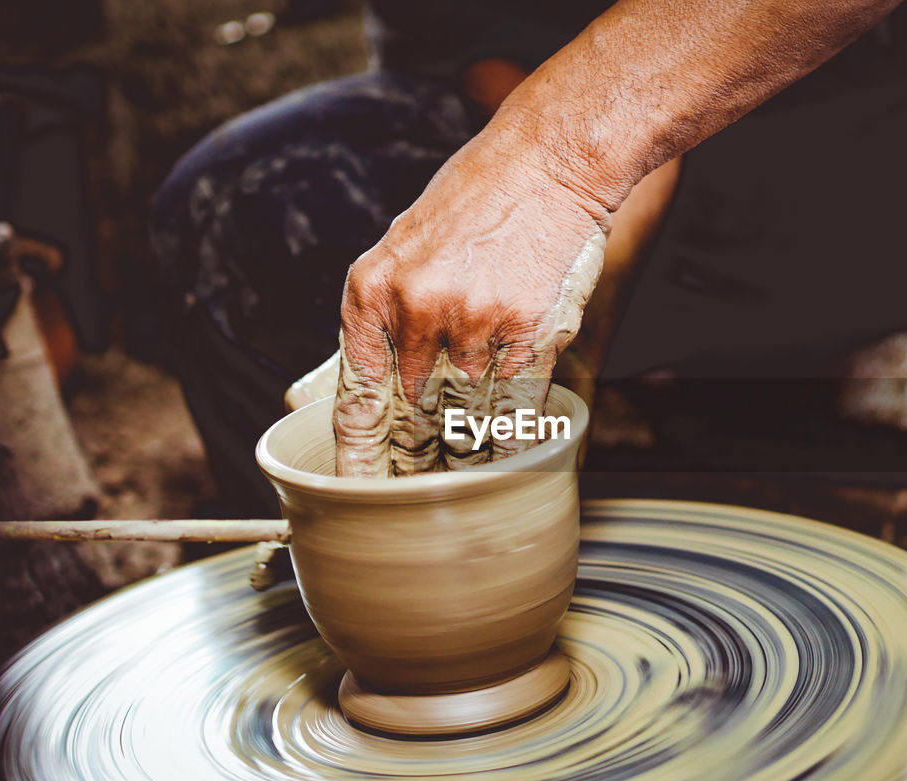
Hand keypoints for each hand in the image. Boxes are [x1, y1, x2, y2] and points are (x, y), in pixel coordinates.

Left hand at [332, 128, 608, 476]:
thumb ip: (387, 313)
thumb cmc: (478, 198)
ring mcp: (474, 324)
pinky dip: (517, 426)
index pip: (358, 398)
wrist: (548, 160)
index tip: (359, 493)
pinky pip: (517, 406)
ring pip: (469, 411)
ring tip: (479, 439)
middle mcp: (417, 310)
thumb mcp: (404, 245)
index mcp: (373, 290)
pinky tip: (516, 438)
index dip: (360, 457)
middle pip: (415, 413)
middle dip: (424, 442)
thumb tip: (372, 380)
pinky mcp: (529, 333)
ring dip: (474, 431)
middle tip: (425, 471)